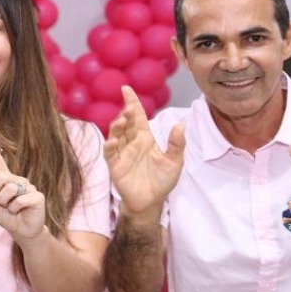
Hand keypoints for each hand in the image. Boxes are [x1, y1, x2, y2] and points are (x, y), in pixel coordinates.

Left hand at [0, 133, 45, 242]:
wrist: (23, 232)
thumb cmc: (9, 218)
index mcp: (6, 181)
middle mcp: (18, 180)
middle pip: (0, 177)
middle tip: (2, 204)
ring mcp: (29, 187)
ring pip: (9, 190)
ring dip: (6, 204)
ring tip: (13, 209)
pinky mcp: (37, 196)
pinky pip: (19, 200)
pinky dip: (15, 209)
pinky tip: (21, 211)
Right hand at [105, 86, 184, 217]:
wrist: (151, 203)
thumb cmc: (162, 181)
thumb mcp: (175, 162)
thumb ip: (176, 144)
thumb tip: (180, 125)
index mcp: (145, 138)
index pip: (137, 116)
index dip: (132, 102)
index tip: (126, 89)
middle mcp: (132, 142)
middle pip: (126, 123)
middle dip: (126, 113)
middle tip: (129, 107)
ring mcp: (122, 153)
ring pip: (116, 134)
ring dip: (117, 126)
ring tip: (122, 120)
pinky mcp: (115, 166)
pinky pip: (110, 153)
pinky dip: (110, 145)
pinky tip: (114, 140)